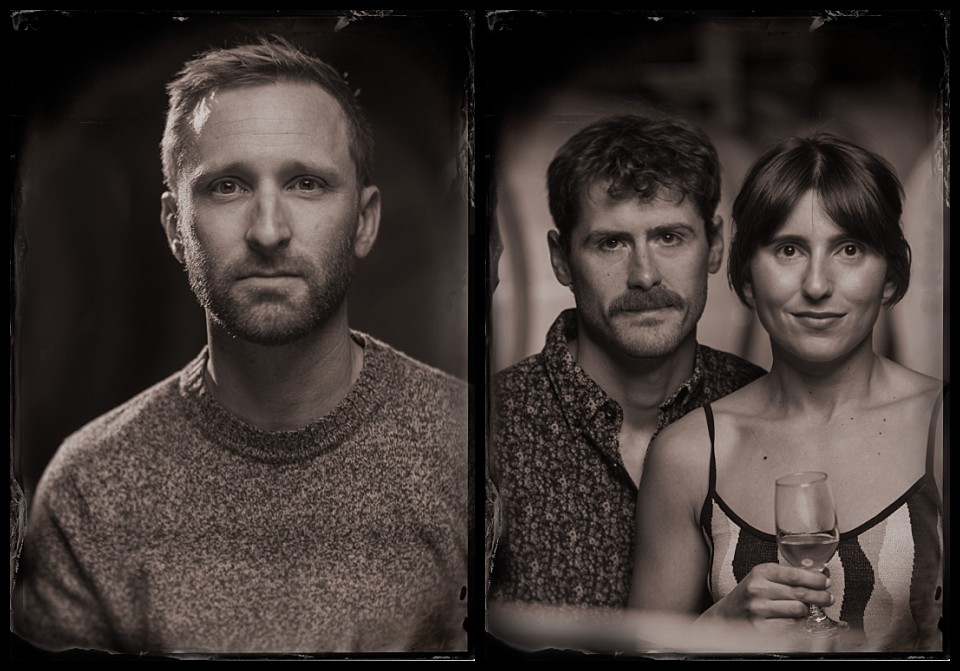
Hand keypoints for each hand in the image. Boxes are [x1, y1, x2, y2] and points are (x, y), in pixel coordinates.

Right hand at [705, 563, 833, 623]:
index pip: (795, 574)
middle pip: (800, 593)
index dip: (815, 579)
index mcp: (761, 572)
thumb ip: (787, 576)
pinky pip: (791, 626)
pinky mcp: (761, 627)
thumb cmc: (750, 595)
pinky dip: (797, 623)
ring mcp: (759, 609)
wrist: (727, 615)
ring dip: (807, 611)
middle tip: (828, 598)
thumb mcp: (763, 577)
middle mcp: (758, 589)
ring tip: (807, 610)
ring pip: (798, 610)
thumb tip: (819, 576)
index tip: (825, 582)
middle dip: (820, 597)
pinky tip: (795, 620)